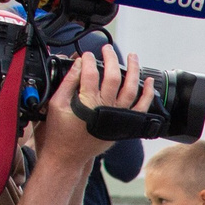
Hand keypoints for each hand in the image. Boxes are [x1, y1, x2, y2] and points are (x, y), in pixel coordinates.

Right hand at [39, 47, 152, 170]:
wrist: (69, 155)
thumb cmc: (60, 132)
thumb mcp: (56, 104)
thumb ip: (68, 83)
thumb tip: (78, 64)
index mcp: (87, 103)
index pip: (90, 74)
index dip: (88, 60)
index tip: (86, 55)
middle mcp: (105, 108)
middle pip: (113, 77)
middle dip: (111, 59)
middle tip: (107, 49)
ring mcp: (117, 116)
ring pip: (131, 89)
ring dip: (134, 70)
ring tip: (132, 57)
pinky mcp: (124, 124)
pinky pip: (141, 108)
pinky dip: (147, 94)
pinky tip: (148, 81)